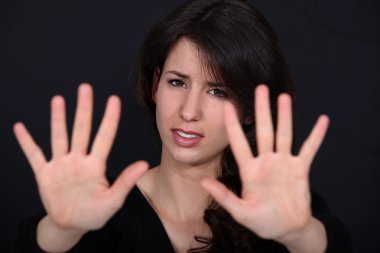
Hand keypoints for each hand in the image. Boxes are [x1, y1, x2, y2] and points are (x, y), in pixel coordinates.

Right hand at [13, 83, 147, 231]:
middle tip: (85, 88)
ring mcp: (61, 165)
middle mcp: (78, 160)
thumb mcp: (113, 200)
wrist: (72, 225)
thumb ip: (125, 181)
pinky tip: (20, 128)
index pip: (104, 137)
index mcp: (96, 166)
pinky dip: (26, 143)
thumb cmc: (95, 213)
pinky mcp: (45, 174)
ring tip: (58, 99)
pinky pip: (34, 155)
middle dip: (83, 109)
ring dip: (58, 119)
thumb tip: (143, 164)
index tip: (113, 99)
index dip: (109, 118)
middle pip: (81, 130)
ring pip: (59, 137)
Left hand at [201, 85, 328, 241]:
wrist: (287, 229)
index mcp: (249, 171)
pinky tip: (322, 120)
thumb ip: (224, 197)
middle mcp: (266, 162)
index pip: (239, 142)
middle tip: (260, 88)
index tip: (228, 105)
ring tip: (284, 97)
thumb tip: (203, 182)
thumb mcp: (241, 212)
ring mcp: (283, 164)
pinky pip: (309, 149)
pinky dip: (316, 136)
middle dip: (262, 110)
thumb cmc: (263, 222)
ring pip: (284, 134)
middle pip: (263, 130)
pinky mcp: (300, 169)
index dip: (233, 124)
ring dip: (285, 116)